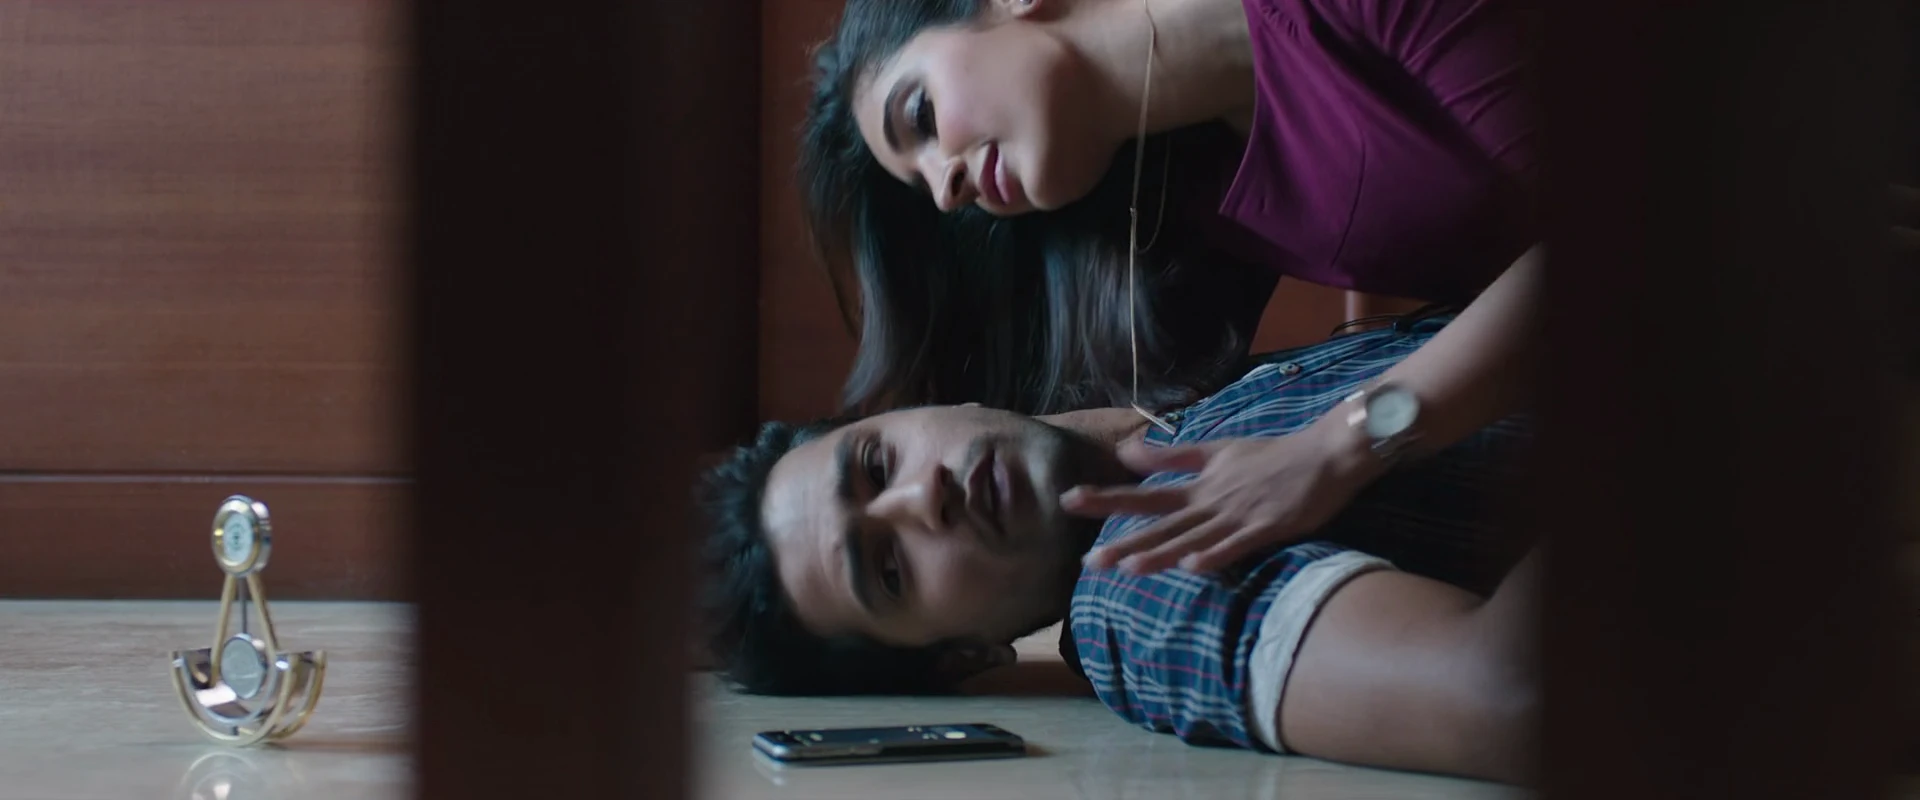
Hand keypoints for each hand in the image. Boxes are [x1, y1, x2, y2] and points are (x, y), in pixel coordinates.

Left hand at [1062, 424, 1378, 575]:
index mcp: (1199, 485)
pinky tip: (1191, 568)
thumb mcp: (1217, 451)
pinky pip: (1235, 546)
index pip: (1145, 494)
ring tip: (1127, 568)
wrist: (1324, 455)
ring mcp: (1237, 516)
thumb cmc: (1271, 456)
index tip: (1069, 500)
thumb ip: (1173, 456)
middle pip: (1161, 524)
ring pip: (1191, 539)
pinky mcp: (1265, 528)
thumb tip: (1127, 452)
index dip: (1107, 498)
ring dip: (1160, 554)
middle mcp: (1210, 501)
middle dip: (1124, 542)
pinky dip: (1213, 555)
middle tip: (1087, 562)